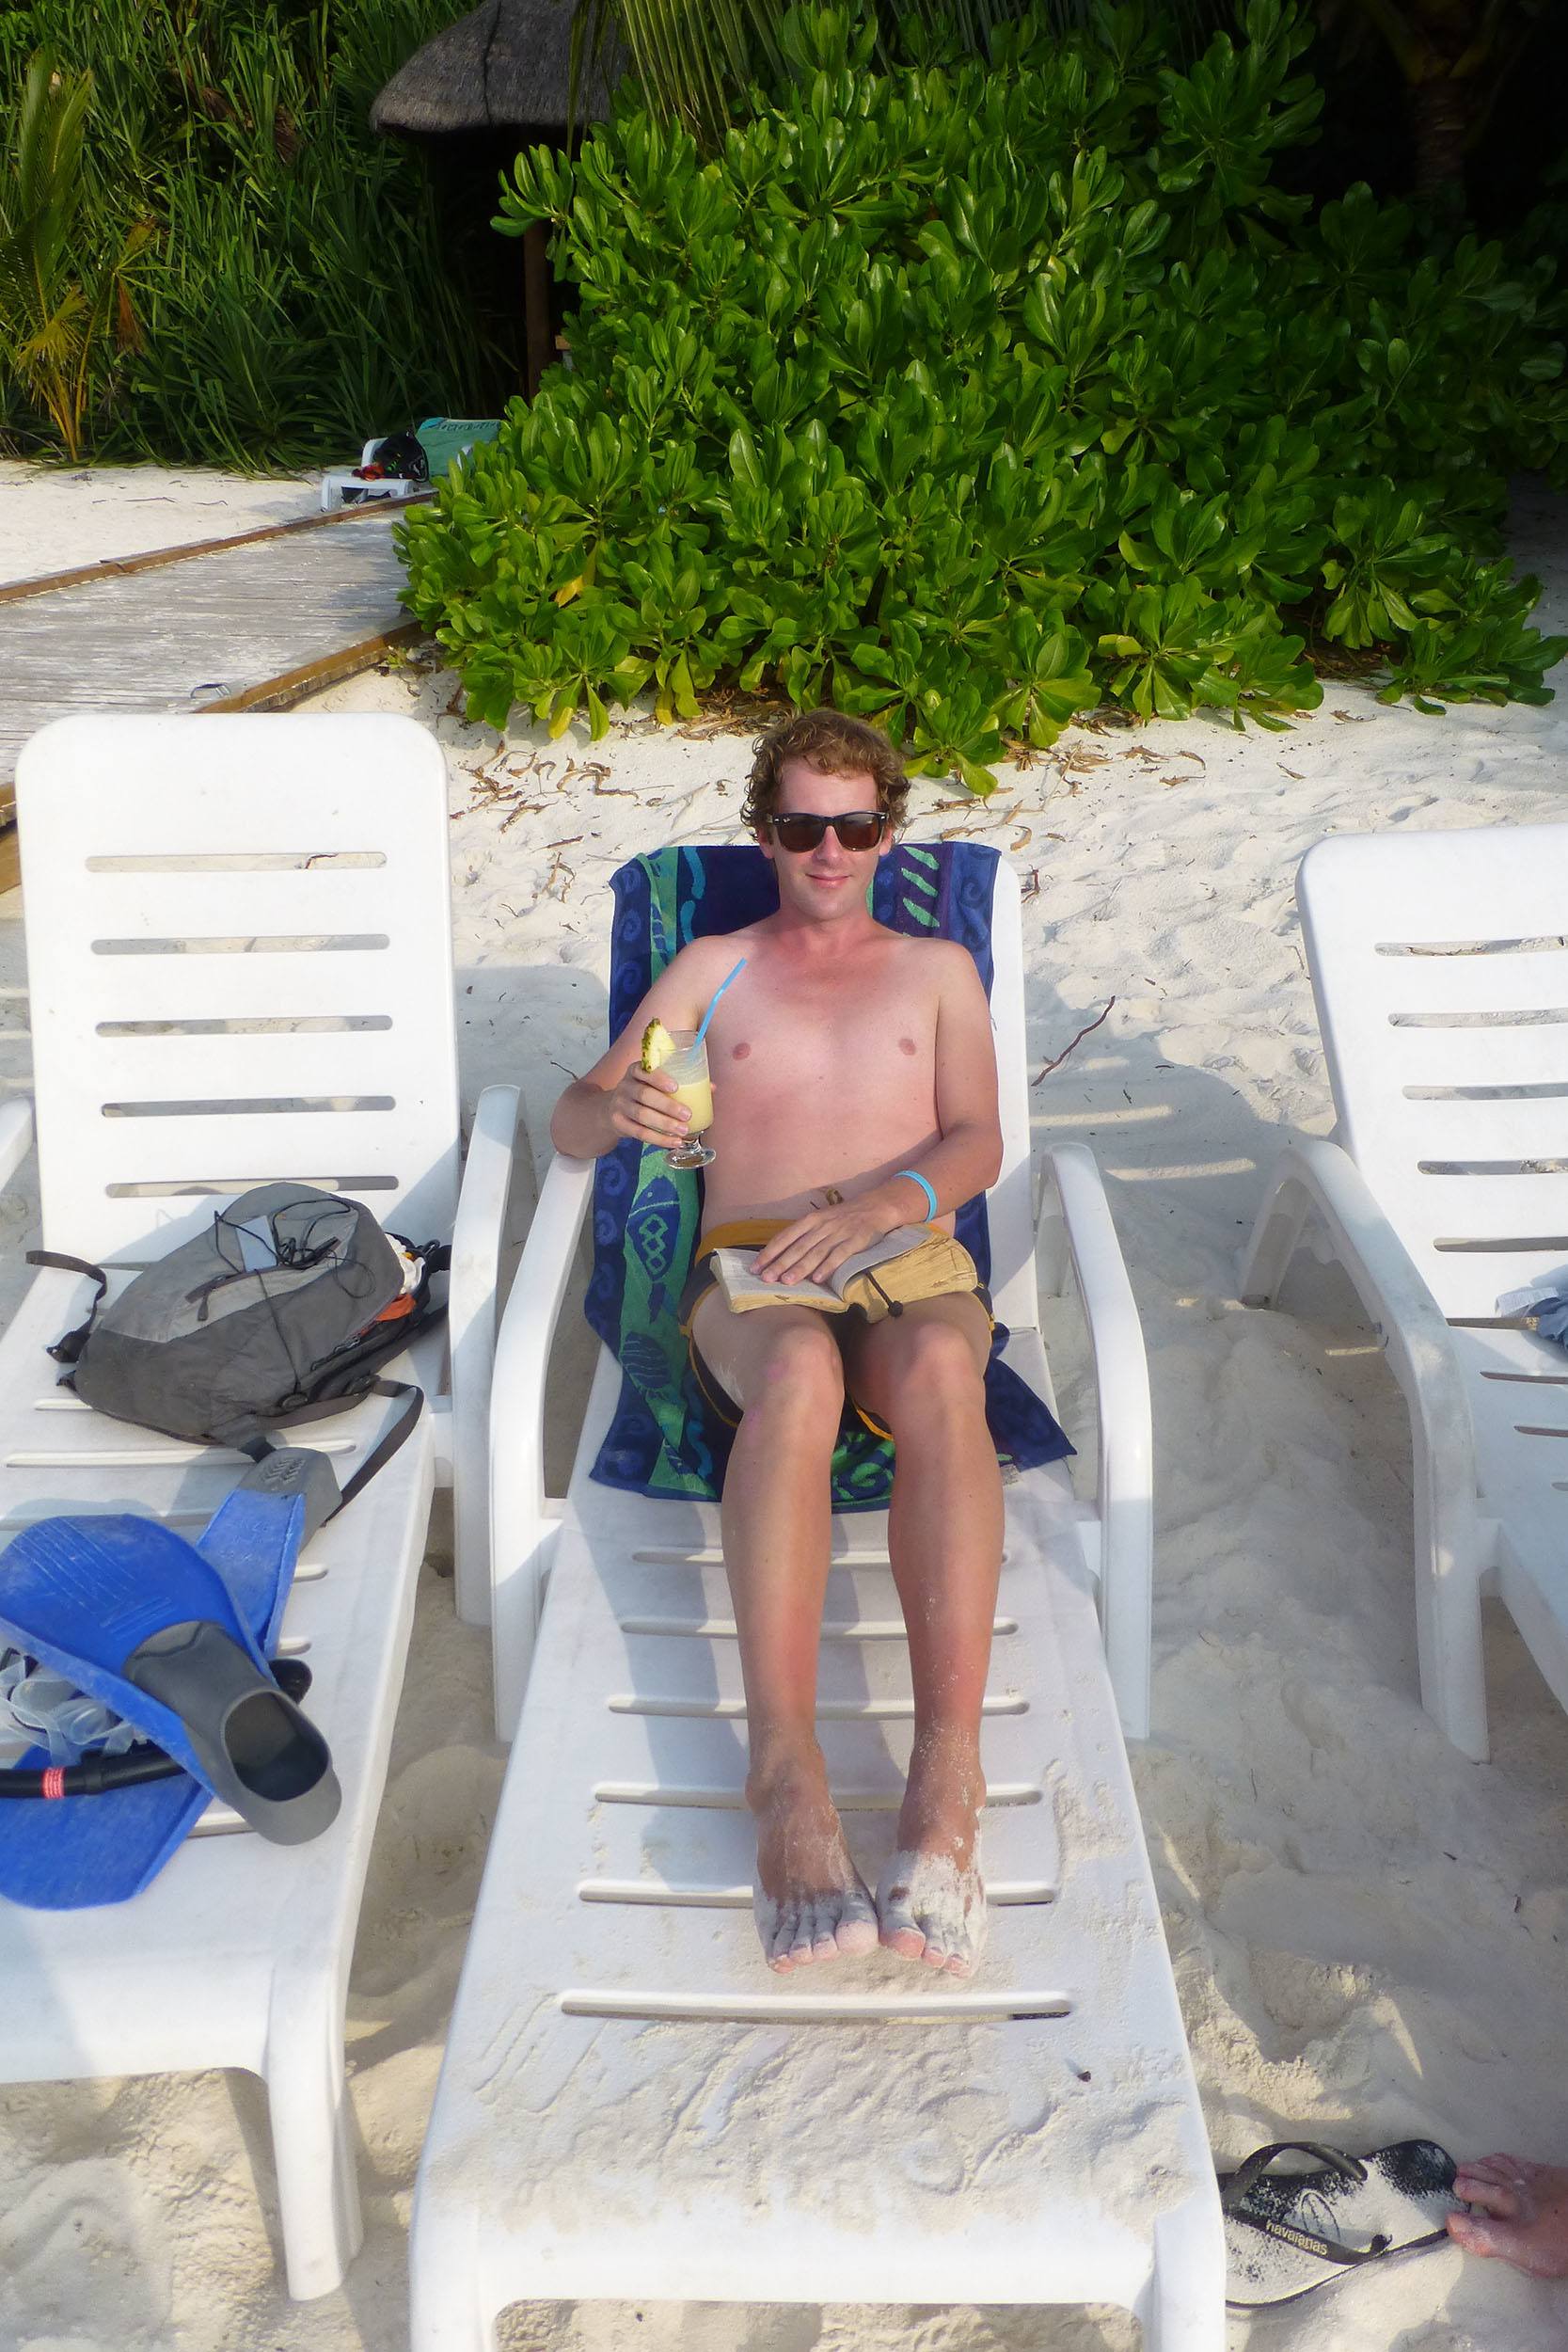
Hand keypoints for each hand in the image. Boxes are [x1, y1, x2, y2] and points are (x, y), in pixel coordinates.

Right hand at [607, 1065, 689, 1148]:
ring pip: (642, 1115)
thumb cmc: (642, 1092)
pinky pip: (639, 1133)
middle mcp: (626, 1086)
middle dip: (667, 1106)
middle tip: (687, 1114)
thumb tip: (711, 1088)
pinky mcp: (619, 1123)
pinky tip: (674, 1142)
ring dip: (665, 1124)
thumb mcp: (653, 1083)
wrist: (613, 1108)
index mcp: (636, 1071)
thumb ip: (680, 1082)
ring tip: (684, 1130)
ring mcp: (620, 1105)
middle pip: (644, 1095)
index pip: (644, 1071)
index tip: (675, 1087)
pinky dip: (659, 1139)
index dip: (659, 1079)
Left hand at [753, 1192, 900, 1286]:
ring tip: (786, 1281)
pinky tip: (818, 1279)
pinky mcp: (855, 1240)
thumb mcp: (822, 1220)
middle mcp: (822, 1226)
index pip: (785, 1237)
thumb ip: (805, 1235)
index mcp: (810, 1220)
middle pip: (797, 1247)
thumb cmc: (844, 1217)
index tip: (755, 1267)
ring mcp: (839, 1233)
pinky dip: (828, 1267)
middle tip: (766, 1278)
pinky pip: (840, 1255)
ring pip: (816, 1252)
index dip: (770, 1252)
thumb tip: (781, 1255)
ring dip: (800, 1267)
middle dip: (780, 1263)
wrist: (876, 1206)